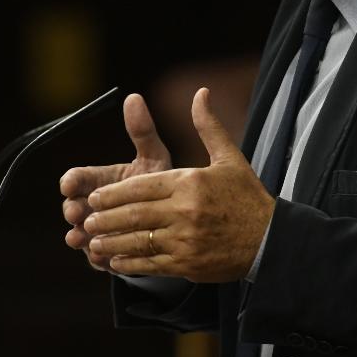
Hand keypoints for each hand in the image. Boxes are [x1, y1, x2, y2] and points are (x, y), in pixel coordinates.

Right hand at [60, 93, 172, 271]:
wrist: (169, 222)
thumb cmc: (157, 185)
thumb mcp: (153, 159)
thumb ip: (142, 132)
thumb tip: (134, 97)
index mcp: (98, 181)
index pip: (75, 178)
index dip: (71, 181)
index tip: (69, 184)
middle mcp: (91, 206)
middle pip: (71, 207)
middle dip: (71, 210)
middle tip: (76, 213)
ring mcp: (95, 232)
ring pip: (78, 235)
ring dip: (78, 236)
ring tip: (80, 238)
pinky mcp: (104, 255)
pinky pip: (95, 258)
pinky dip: (96, 257)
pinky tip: (100, 257)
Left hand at [84, 87, 274, 282]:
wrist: (271, 241)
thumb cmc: (247, 198)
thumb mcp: (229, 158)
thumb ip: (208, 126)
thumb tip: (200, 92)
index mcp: (191, 183)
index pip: (141, 187)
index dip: (113, 194)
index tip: (95, 197)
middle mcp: (186, 211)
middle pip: (134, 214)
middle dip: (105, 218)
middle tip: (85, 220)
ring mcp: (186, 240)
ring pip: (138, 241)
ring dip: (111, 242)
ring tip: (93, 242)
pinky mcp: (188, 264)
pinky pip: (150, 264)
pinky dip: (129, 263)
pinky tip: (115, 260)